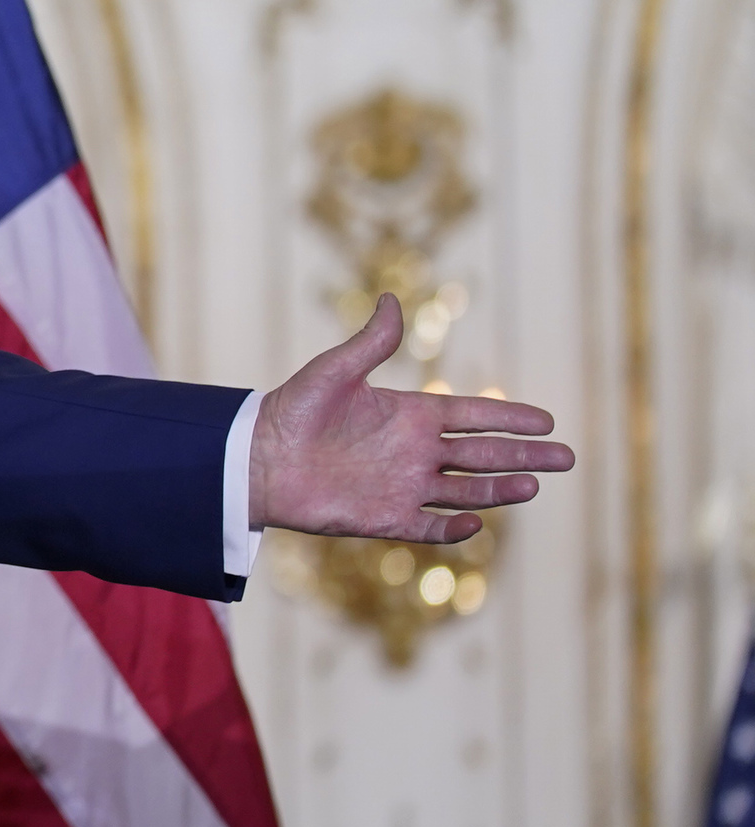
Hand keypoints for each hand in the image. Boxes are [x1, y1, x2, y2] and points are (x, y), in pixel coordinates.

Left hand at [250, 294, 570, 542]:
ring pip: (466, 491)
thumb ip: (371, 342)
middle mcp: (414, 451)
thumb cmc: (293, 410)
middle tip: (567, 457)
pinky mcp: (384, 517)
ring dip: (500, 490)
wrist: (258, 458)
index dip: (509, 418)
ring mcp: (403, 486)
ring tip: (535, 485)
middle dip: (525, 455)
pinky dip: (452, 528)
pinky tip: (475, 523)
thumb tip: (391, 298)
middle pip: (483, 455)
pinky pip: (428, 526)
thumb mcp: (334, 370)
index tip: (548, 420)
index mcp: (409, 414)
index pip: (473, 416)